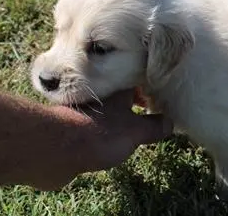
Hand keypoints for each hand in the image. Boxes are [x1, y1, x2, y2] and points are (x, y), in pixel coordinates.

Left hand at [34, 89, 171, 190]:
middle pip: (119, 90)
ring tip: (126, 128)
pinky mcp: (69, 123)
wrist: (57, 149)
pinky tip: (103, 139)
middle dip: (131, 100)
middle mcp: (99, 89)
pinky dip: (100, 126)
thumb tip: (170, 123)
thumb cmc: (100, 133)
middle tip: (144, 111)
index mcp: (118, 85)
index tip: (156, 96)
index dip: (148, 86)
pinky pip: (91, 120)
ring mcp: (82, 106)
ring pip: (104, 105)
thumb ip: (155, 126)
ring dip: (114, 114)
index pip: (138, 77)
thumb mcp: (137, 131)